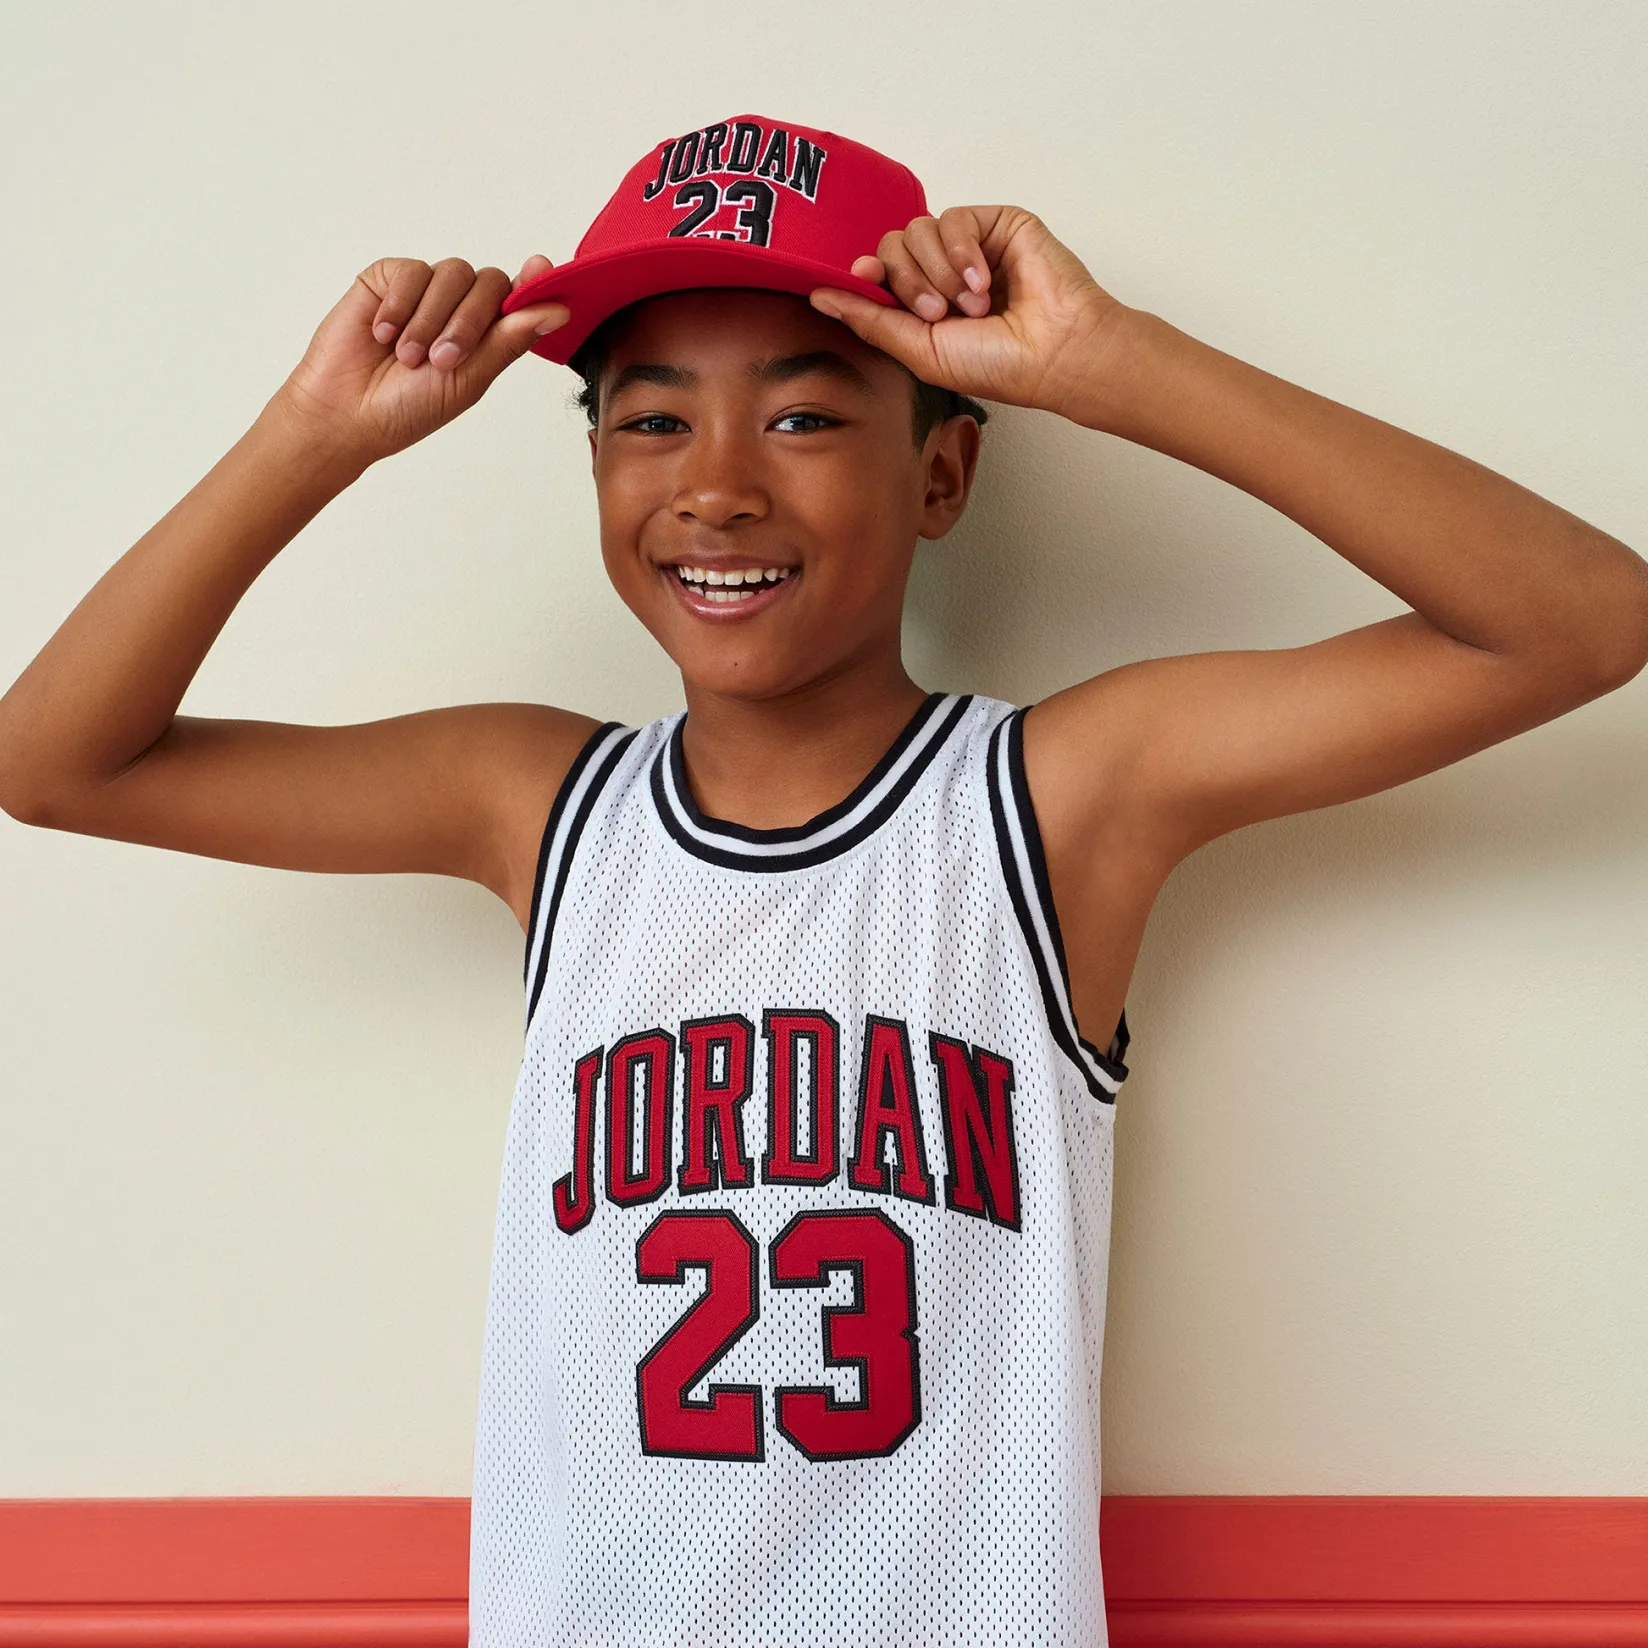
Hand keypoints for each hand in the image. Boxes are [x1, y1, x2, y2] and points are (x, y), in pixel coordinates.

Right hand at [268, 255, 569, 465]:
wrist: (347, 412)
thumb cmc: (408, 407)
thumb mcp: (469, 380)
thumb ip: (510, 341)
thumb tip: (559, 310)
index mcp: (487, 334)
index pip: (519, 298)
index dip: (534, 284)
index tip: (542, 268)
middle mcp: (460, 307)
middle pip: (489, 283)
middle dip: (470, 322)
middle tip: (442, 360)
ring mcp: (426, 290)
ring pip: (452, 274)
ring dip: (431, 320)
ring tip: (408, 357)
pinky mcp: (389, 278)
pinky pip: (411, 272)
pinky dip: (399, 307)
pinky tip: (383, 335)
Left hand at [809, 207, 1135, 424]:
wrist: (1054, 353)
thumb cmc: (998, 364)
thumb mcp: (920, 350)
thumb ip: (870, 320)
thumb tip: (817, 295)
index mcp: (921, 304)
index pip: (877, 271)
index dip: (868, 275)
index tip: (868, 282)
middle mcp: (941, 271)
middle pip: (891, 245)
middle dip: (908, 282)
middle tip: (938, 314)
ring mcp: (969, 245)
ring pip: (918, 230)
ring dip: (939, 272)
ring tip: (972, 306)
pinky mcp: (996, 223)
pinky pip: (954, 218)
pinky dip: (962, 254)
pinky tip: (983, 283)